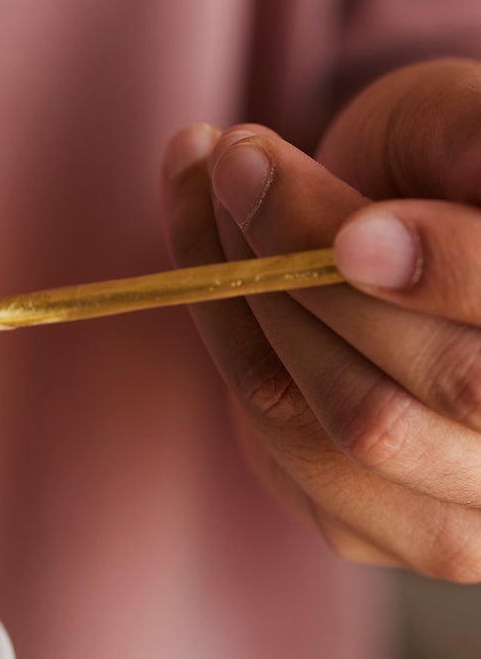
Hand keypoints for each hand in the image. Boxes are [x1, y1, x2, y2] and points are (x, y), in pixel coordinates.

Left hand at [162, 58, 480, 579]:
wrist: (413, 252)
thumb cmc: (462, 162)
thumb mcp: (466, 124)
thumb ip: (473, 135)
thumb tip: (459, 176)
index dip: (448, 275)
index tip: (354, 230)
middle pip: (451, 381)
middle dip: (326, 260)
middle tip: (242, 155)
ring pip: (354, 421)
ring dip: (258, 287)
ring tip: (218, 167)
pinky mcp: (386, 534)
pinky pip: (283, 440)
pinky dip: (226, 325)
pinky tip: (203, 234)